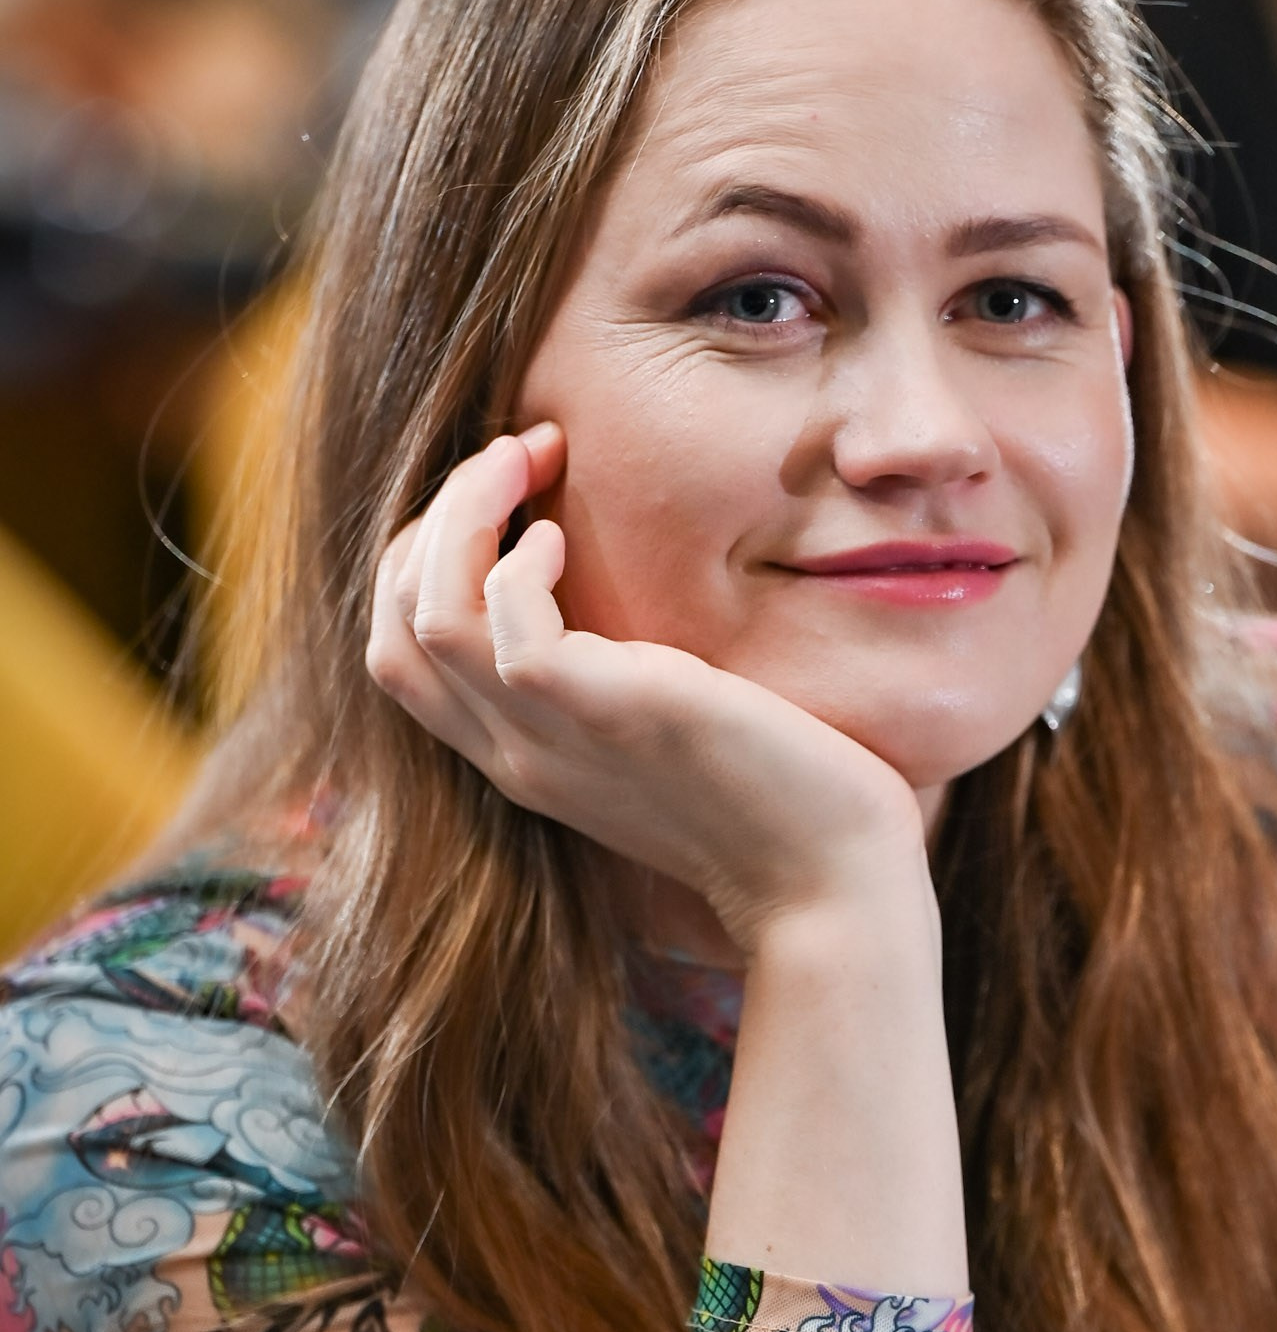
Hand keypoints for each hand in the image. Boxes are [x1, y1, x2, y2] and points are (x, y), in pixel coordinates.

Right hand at [366, 426, 927, 951]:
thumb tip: (608, 595)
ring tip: (528, 456)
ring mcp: (550, 739)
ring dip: (461, 512)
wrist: (826, 878)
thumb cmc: (772, 797)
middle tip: (514, 453)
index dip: (426, 560)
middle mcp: (516, 753)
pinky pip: (506, 626)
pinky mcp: (605, 713)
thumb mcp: (662, 731)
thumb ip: (613, 681)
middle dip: (433, 520)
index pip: (402, 655)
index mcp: (523, 756)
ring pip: (428, 613)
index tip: (505, 496)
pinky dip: (515, 560)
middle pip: (393, 628)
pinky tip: (562, 532)